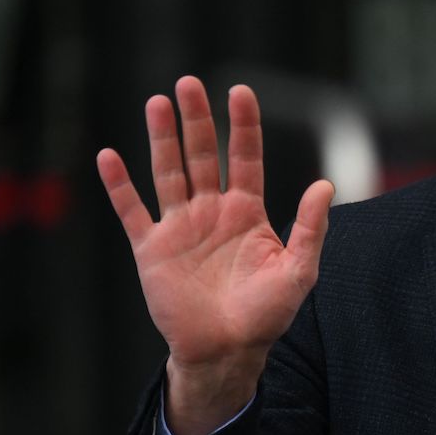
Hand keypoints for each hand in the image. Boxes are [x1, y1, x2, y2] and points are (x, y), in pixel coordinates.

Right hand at [97, 76, 333, 434]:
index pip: (246, 158)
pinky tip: (109, 157)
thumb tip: (325, 184)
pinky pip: (132, 211)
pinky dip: (119, 185)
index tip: (240, 90)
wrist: (228, 351)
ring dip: (162, 138)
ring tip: (157, 102)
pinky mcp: (152, 249)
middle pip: (204, 155)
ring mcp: (181, 227)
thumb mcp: (299, 270)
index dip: (243, 125)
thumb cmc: (267, 313)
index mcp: (248, 212)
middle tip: (189, 83)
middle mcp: (212, 212)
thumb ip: (311, 227)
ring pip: (169, 172)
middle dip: (197, 120)